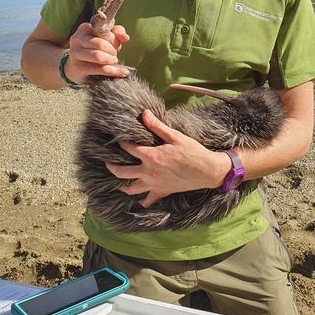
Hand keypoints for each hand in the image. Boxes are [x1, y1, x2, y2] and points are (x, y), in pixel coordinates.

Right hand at [65, 22, 129, 83]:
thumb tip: (125, 37)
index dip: (113, 38)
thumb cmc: (95, 49)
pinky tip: (123, 72)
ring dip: (111, 60)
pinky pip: (101, 69)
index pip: (103, 30)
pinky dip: (114, 71)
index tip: (116, 45)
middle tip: (114, 54)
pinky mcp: (78, 68)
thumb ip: (118, 33)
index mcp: (84, 28)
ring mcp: (75, 54)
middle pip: (100, 44)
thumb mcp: (107, 38)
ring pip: (98, 56)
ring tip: (114, 61)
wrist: (77, 67)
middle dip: (112, 50)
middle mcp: (77, 39)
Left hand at [106, 110, 231, 207]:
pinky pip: (146, 201)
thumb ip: (157, 126)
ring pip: (130, 189)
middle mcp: (148, 172)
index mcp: (151, 156)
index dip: (120, 142)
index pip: (128, 148)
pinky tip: (136, 197)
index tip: (116, 137)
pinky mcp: (161, 192)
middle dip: (111, 166)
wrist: (207, 171)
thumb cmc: (193, 151)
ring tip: (117, 180)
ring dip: (121, 184)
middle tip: (107, 161)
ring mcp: (154, 184)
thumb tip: (144, 113)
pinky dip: (140, 200)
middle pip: (121, 172)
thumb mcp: (175, 136)